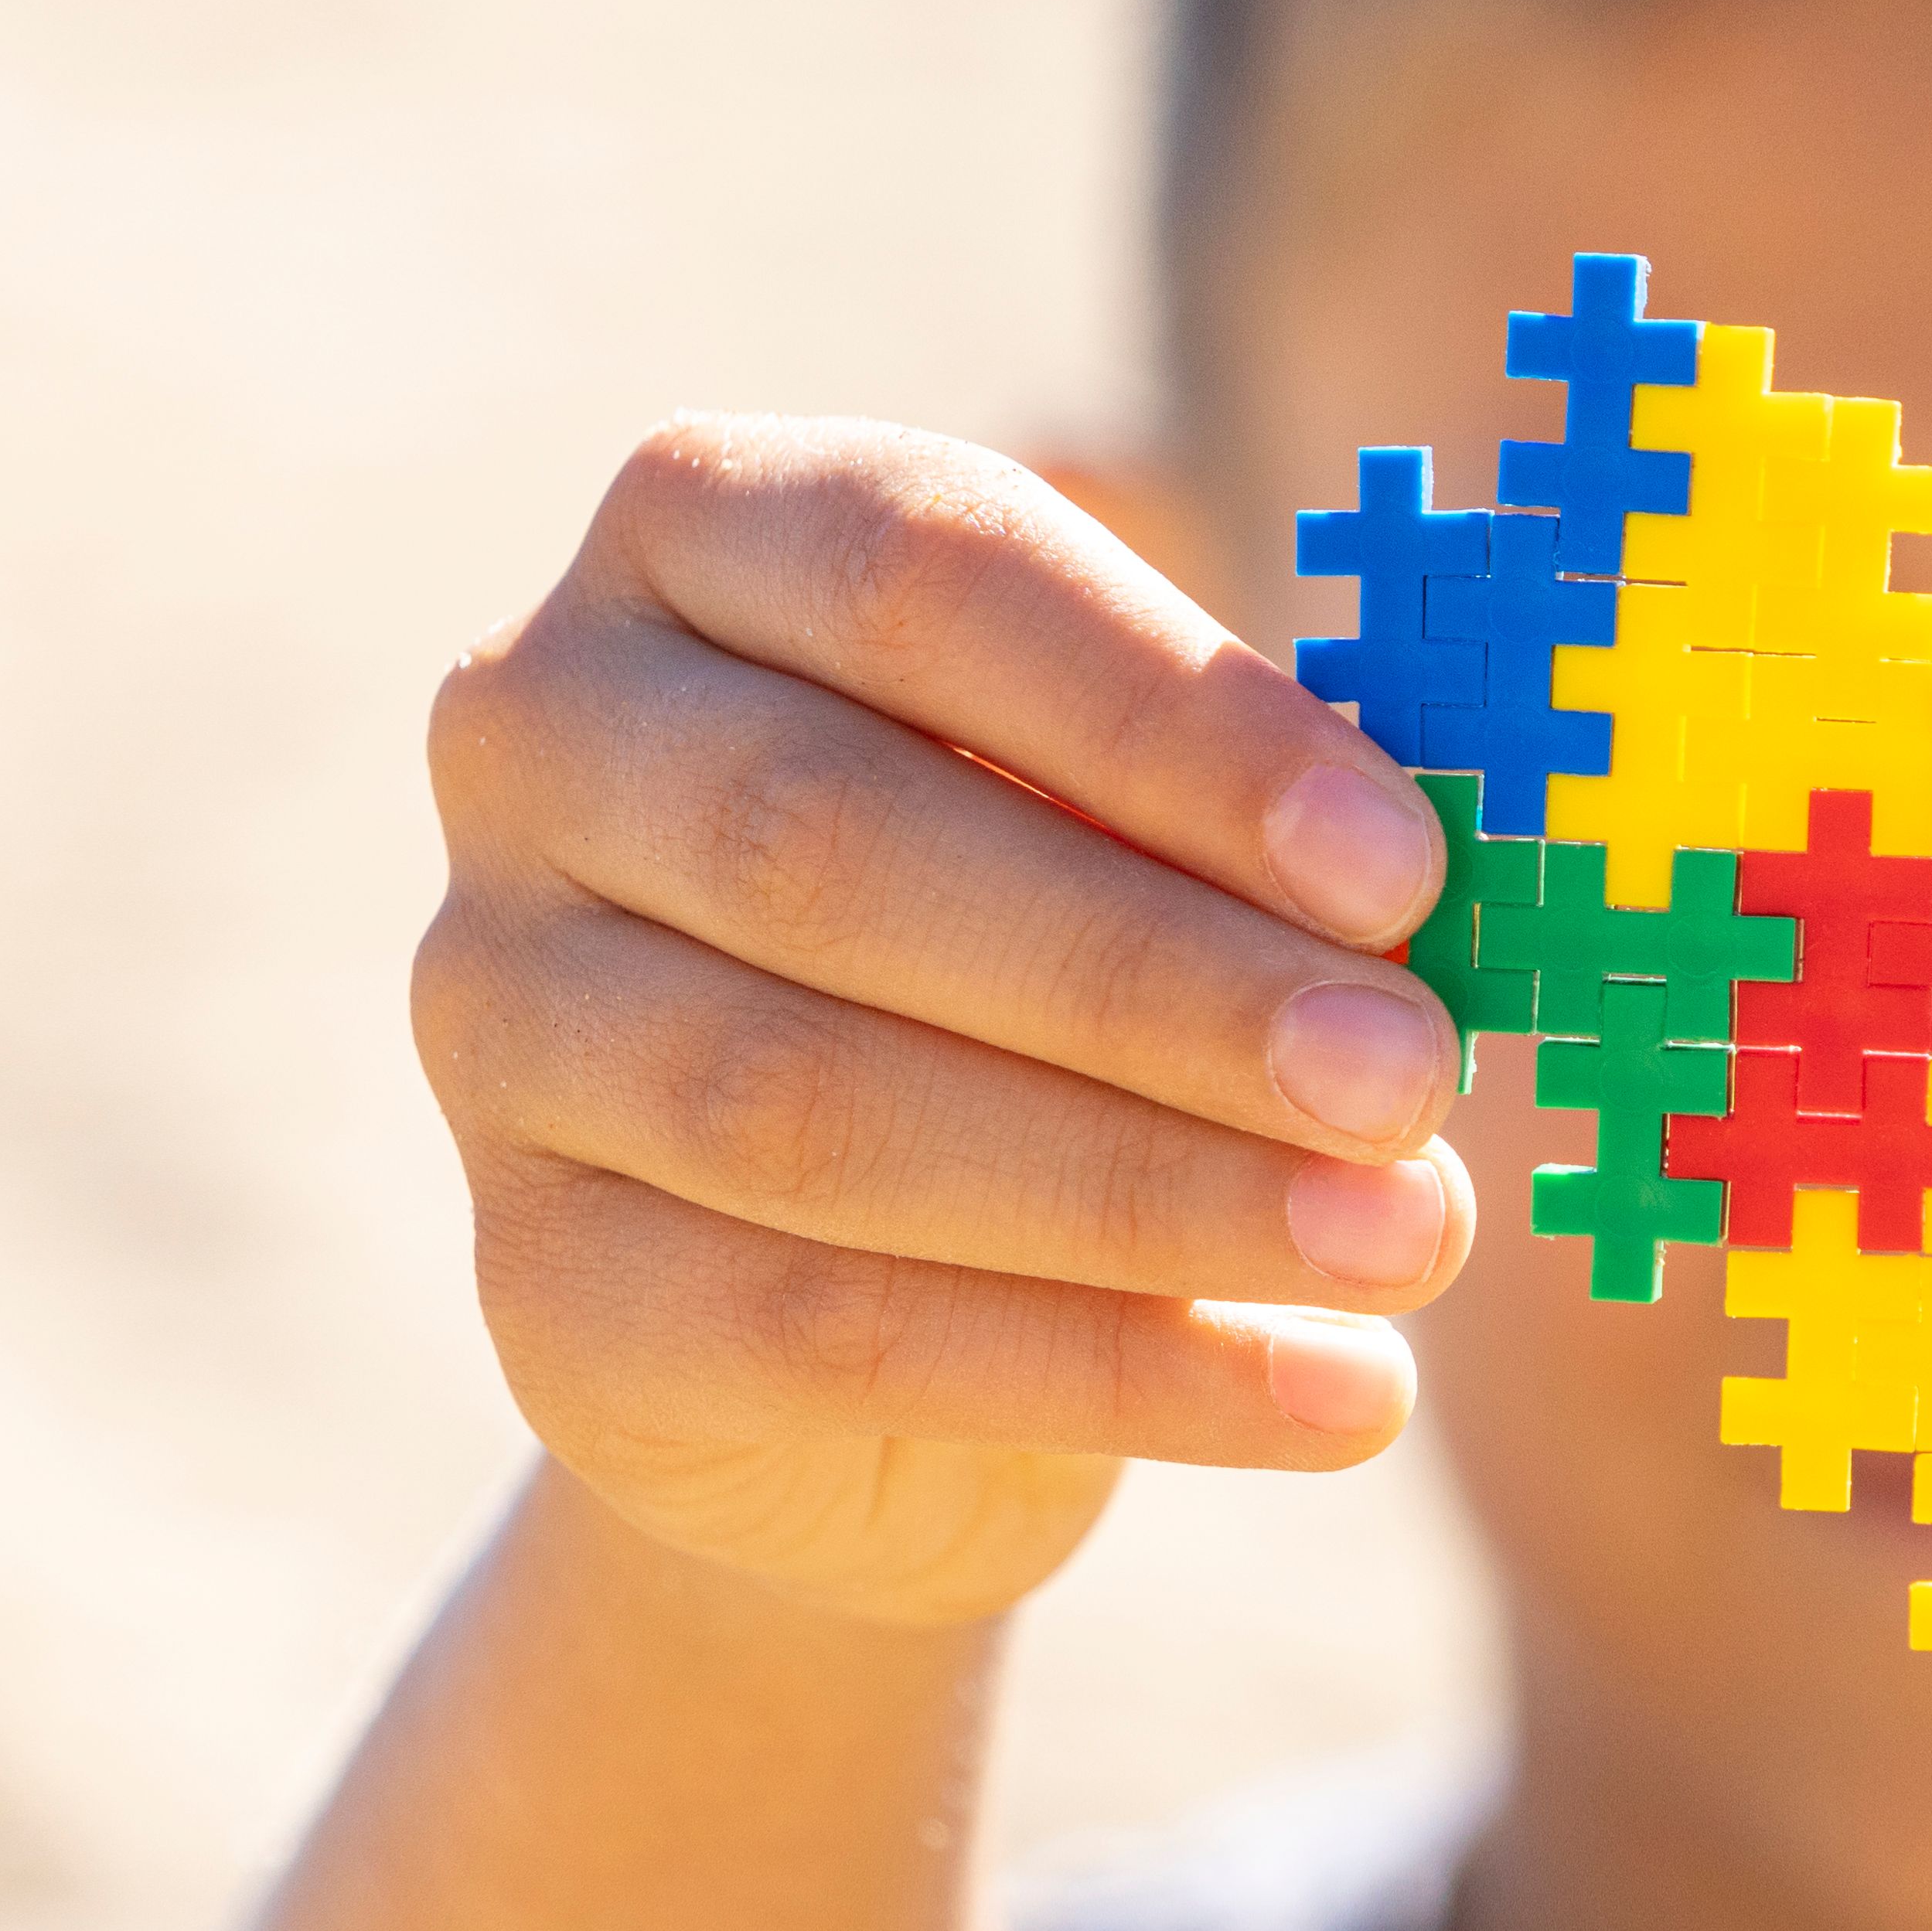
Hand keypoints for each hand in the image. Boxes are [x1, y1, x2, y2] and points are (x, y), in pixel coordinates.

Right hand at [409, 419, 1472, 1624]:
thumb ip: (1242, 784)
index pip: (919, 571)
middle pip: (831, 844)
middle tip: (1412, 1075)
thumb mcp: (1139, 812)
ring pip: (811, 1104)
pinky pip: (825, 1329)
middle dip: (1158, 975)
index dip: (1168, 719)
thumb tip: (1435, 834)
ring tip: (1410, 1238)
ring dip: (1152, 1185)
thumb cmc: (1045, 950)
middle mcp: (536, 740)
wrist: (855, 1301)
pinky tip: (1338, 1394)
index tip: (1404, 864)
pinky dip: (1113, 1370)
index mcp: (699, 536)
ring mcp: (496, 1015)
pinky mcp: (538, 1281)